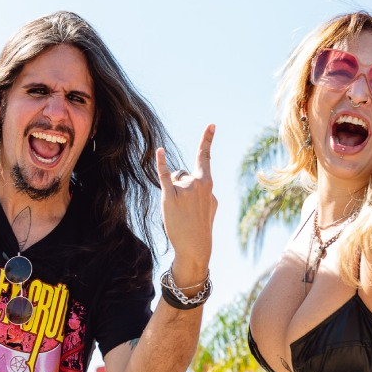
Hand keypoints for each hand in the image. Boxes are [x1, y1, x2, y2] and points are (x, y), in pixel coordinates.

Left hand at [156, 125, 216, 284]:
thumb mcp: (209, 205)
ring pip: (172, 183)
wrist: (195, 246)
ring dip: (172, 196)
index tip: (211, 125)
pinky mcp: (171, 197)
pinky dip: (161, 163)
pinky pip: (165, 176)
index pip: (205, 158)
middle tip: (185, 210)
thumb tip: (191, 181)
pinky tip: (160, 152)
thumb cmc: (201, 226)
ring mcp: (185, 190)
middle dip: (179, 190)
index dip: (207, 140)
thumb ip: (203, 190)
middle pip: (180, 175)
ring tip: (180, 213)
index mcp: (208, 184)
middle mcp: (198, 183)